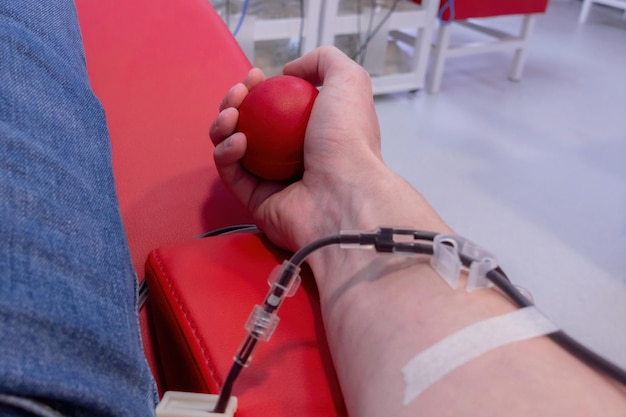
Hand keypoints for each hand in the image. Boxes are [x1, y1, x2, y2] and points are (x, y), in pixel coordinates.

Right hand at [210, 46, 390, 251]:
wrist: (344, 193)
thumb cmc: (349, 140)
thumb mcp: (349, 81)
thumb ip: (324, 61)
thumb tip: (291, 71)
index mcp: (315, 133)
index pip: (278, 107)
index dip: (260, 88)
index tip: (256, 76)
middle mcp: (294, 157)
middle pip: (251, 125)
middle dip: (235, 103)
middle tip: (238, 93)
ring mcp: (275, 181)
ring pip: (234, 148)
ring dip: (224, 125)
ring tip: (231, 114)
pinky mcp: (257, 202)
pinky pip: (231, 174)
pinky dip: (226, 153)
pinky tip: (237, 140)